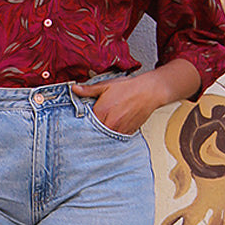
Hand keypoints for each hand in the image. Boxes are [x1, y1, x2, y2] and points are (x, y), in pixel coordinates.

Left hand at [72, 61, 201, 135]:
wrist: (150, 91)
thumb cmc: (129, 88)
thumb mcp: (106, 85)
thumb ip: (89, 90)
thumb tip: (75, 89)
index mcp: (101, 111)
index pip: (86, 123)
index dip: (83, 122)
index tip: (81, 122)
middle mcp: (110, 123)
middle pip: (95, 132)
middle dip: (92, 130)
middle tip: (90, 128)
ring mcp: (120, 130)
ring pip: (105, 138)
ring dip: (102, 135)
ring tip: (103, 128)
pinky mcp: (128, 133)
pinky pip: (116, 139)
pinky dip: (113, 136)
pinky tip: (112, 130)